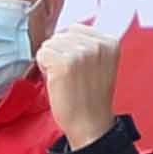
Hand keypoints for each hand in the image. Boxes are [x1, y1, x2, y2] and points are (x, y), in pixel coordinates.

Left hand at [39, 20, 123, 145]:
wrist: (90, 124)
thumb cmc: (90, 97)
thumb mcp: (101, 64)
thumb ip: (89, 44)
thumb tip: (65, 29)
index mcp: (110, 42)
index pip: (75, 29)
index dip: (71, 48)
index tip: (81, 69)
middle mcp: (98, 44)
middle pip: (61, 35)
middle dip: (60, 54)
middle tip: (72, 76)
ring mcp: (81, 53)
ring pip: (50, 44)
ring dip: (51, 61)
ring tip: (66, 79)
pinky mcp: (64, 63)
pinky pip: (42, 54)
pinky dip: (44, 68)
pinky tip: (57, 81)